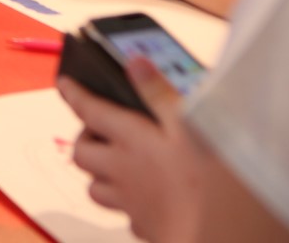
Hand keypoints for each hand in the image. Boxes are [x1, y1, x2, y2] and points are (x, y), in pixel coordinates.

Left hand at [58, 60, 201, 242]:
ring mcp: (130, 203)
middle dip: (85, 140)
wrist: (222, 234)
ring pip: (94, 189)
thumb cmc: (210, 180)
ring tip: (117, 165)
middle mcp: (121, 172)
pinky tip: (147, 199)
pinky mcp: (145, 228)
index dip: (74, 94)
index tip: (65, 84)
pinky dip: (127, 204)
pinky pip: (123, 214)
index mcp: (130, 141)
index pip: (89, 111)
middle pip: (81, 154)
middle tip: (101, 131)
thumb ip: (160, 94)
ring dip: (100, 175)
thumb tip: (134, 63)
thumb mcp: (192, 126)